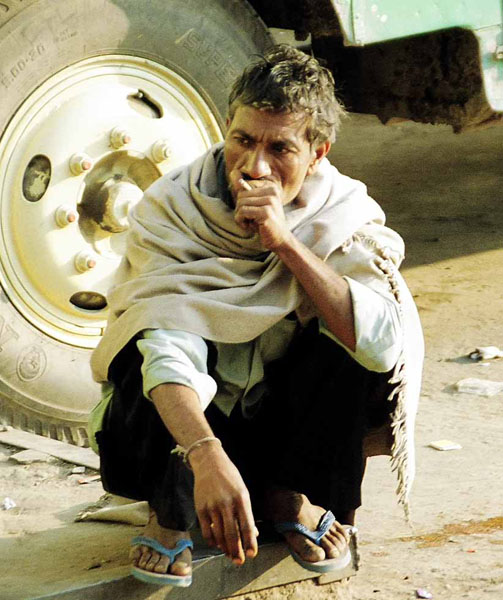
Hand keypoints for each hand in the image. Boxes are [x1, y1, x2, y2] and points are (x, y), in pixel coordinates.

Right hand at [190, 444, 257, 563]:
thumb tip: (252, 534)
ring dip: (225, 548)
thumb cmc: (229, 477)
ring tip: (230, 555)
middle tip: (240, 561)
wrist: (209, 463)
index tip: (252, 554)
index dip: (250, 542)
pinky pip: (207, 531)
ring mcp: (212, 506)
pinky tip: (216, 544)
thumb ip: (246, 512)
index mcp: (241, 498)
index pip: (247, 525)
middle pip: (232, 534)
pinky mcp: (200, 508)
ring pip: (219, 535)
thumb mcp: (242, 491)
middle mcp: (227, 503)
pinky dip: (212, 541)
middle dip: (237, 551)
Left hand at [233, 177, 292, 250]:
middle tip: (246, 220)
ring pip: (240, 203)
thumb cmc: (266, 224)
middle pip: (241, 195)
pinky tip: (248, 227)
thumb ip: (249, 195)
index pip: (245, 186)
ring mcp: (270, 201)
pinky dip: (240, 221)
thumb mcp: (258, 206)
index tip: (249, 212)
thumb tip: (237, 180)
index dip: (242, 201)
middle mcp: (272, 191)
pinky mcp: (266, 212)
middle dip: (239, 209)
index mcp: (271, 187)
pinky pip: (242, 212)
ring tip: (248, 224)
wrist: (280, 240)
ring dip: (239, 217)